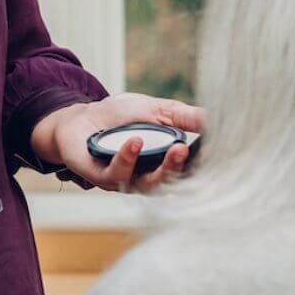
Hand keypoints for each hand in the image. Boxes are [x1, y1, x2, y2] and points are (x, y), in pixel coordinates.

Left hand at [29, 93, 203, 192]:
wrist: (79, 117)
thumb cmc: (119, 116)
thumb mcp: (157, 109)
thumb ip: (184, 116)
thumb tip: (214, 118)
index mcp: (163, 163)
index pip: (188, 171)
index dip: (202, 165)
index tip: (215, 151)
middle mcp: (147, 177)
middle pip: (173, 182)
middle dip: (186, 169)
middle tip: (196, 152)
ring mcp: (126, 179)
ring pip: (150, 185)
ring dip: (165, 169)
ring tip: (177, 149)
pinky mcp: (102, 177)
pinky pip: (118, 175)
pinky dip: (129, 159)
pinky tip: (135, 142)